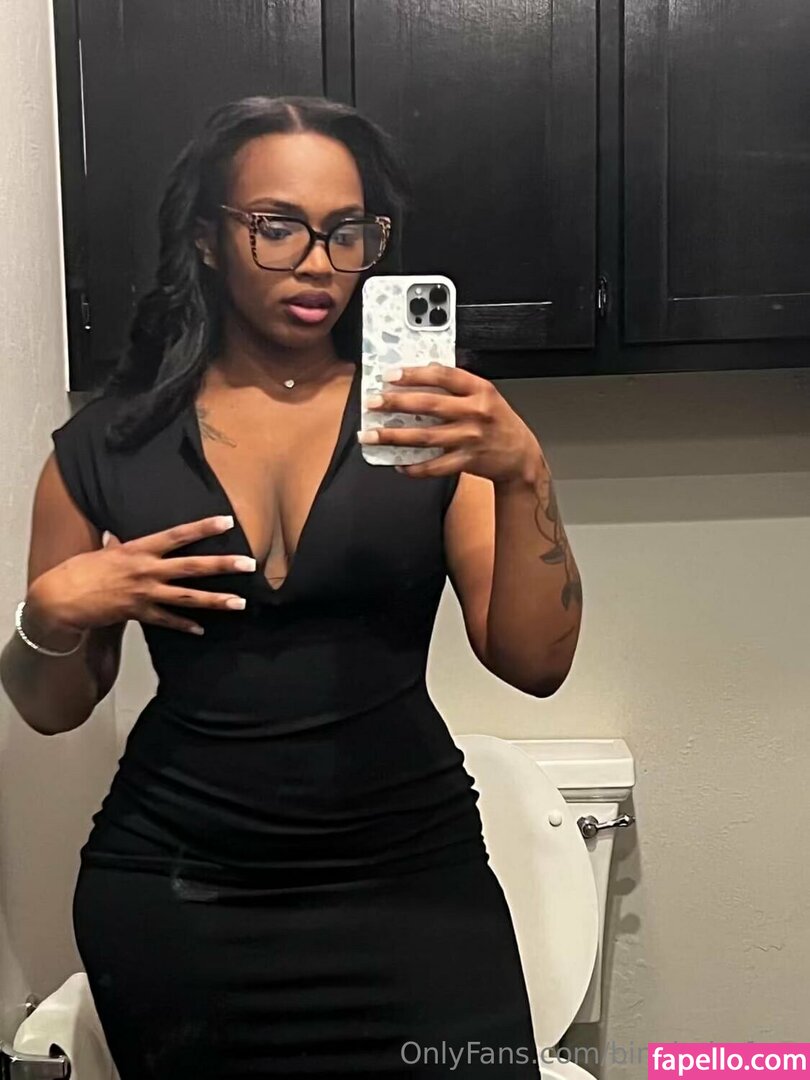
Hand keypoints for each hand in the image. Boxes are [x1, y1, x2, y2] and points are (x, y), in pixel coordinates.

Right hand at [26, 515, 255, 637]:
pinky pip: (168, 621)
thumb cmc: (79, 570)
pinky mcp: (139, 614)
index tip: (227, 522)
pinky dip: (185, 626)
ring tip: (241, 603)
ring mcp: (145, 594)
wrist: (60, 598)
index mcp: (138, 549)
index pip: (177, 535)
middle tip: (249, 563)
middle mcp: (146, 570)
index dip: (203, 528)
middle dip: (222, 566)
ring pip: (188, 597)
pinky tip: (202, 629)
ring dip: (216, 601)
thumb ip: (121, 544)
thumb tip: (122, 535)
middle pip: (192, 567)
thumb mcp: (104, 550)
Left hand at [358, 363, 542, 482]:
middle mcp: (475, 412)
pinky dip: (415, 467)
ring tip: (371, 435)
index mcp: (480, 390)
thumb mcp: (486, 396)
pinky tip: (399, 464)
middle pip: (428, 405)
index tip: (391, 375)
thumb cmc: (500, 423)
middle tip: (373, 402)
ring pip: (425, 436)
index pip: (443, 375)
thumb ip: (458, 388)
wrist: (521, 456)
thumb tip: (419, 380)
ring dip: (394, 437)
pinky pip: (435, 466)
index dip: (414, 374)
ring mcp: (470, 438)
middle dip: (396, 403)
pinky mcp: (467, 461)